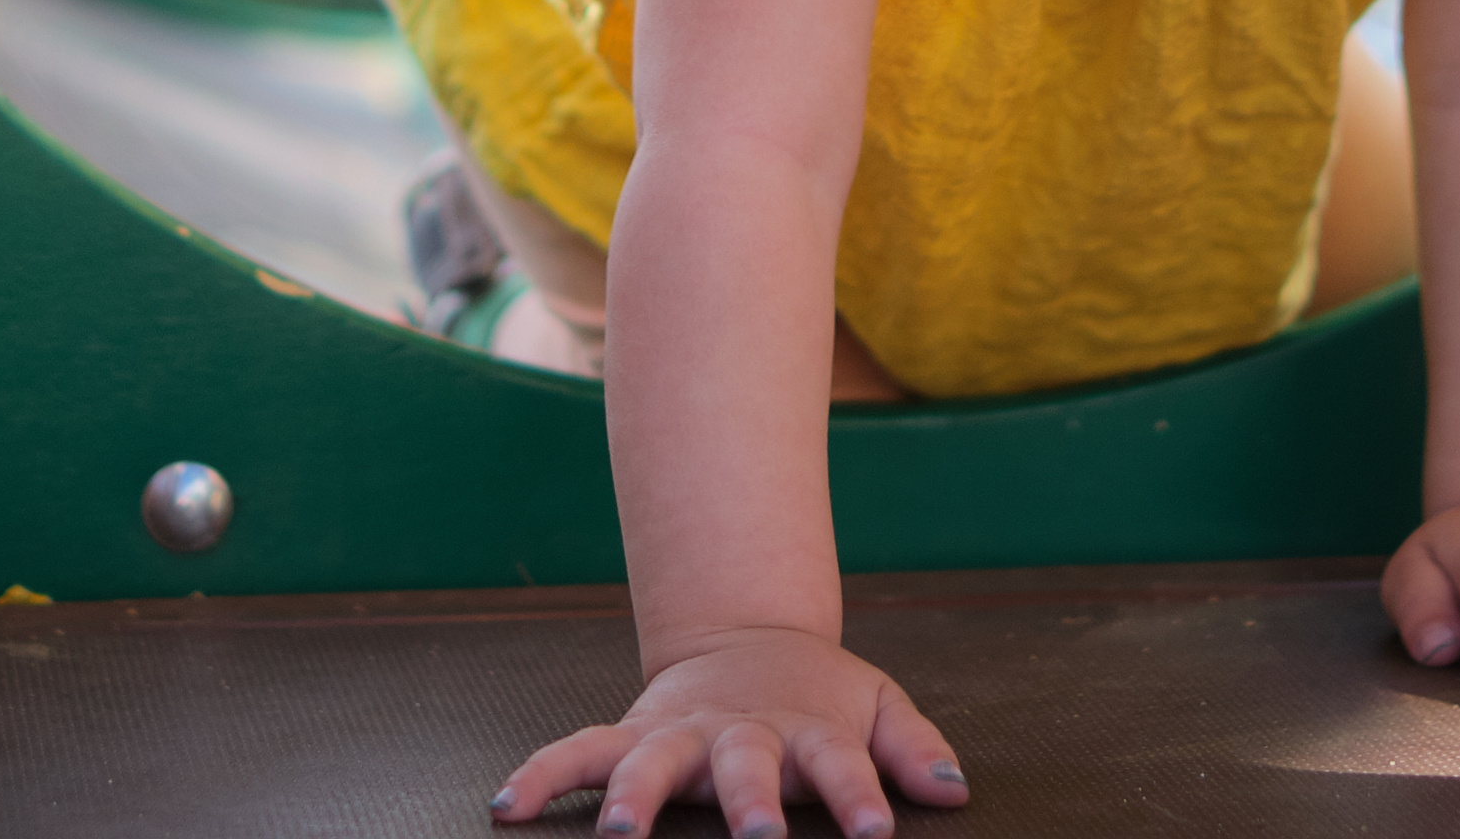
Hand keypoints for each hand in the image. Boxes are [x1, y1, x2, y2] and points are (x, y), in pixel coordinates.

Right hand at [487, 624, 968, 837]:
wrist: (750, 640)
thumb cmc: (821, 697)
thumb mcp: (876, 707)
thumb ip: (910, 746)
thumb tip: (953, 789)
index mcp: (808, 731)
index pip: (843, 767)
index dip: (861, 798)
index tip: (876, 833)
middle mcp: (740, 735)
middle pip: (743, 767)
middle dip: (749, 805)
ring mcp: (680, 735)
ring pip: (649, 762)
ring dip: (634, 798)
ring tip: (620, 837)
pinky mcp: (633, 736)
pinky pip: (578, 753)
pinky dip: (542, 775)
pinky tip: (505, 807)